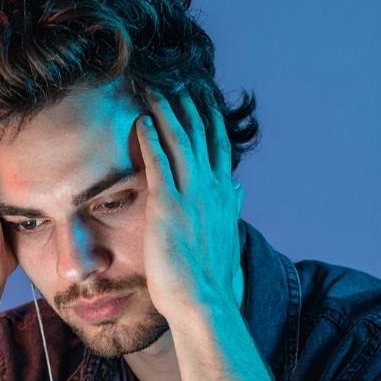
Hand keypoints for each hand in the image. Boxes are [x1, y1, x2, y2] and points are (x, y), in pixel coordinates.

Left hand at [134, 89, 243, 315]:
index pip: (219, 149)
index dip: (210, 121)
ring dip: (168, 113)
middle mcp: (212, 190)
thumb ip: (232, 208)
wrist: (204, 300)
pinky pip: (159, 163)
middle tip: (178, 81)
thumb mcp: (227, 236)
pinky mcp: (169, 206)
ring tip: (155, 90)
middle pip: (201, 137)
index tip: (203, 98)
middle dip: (190, 107)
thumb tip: (239, 188)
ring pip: (181, 142)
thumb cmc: (211, 278)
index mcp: (224, 197)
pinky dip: (151, 139)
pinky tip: (141, 121)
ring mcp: (191, 196)